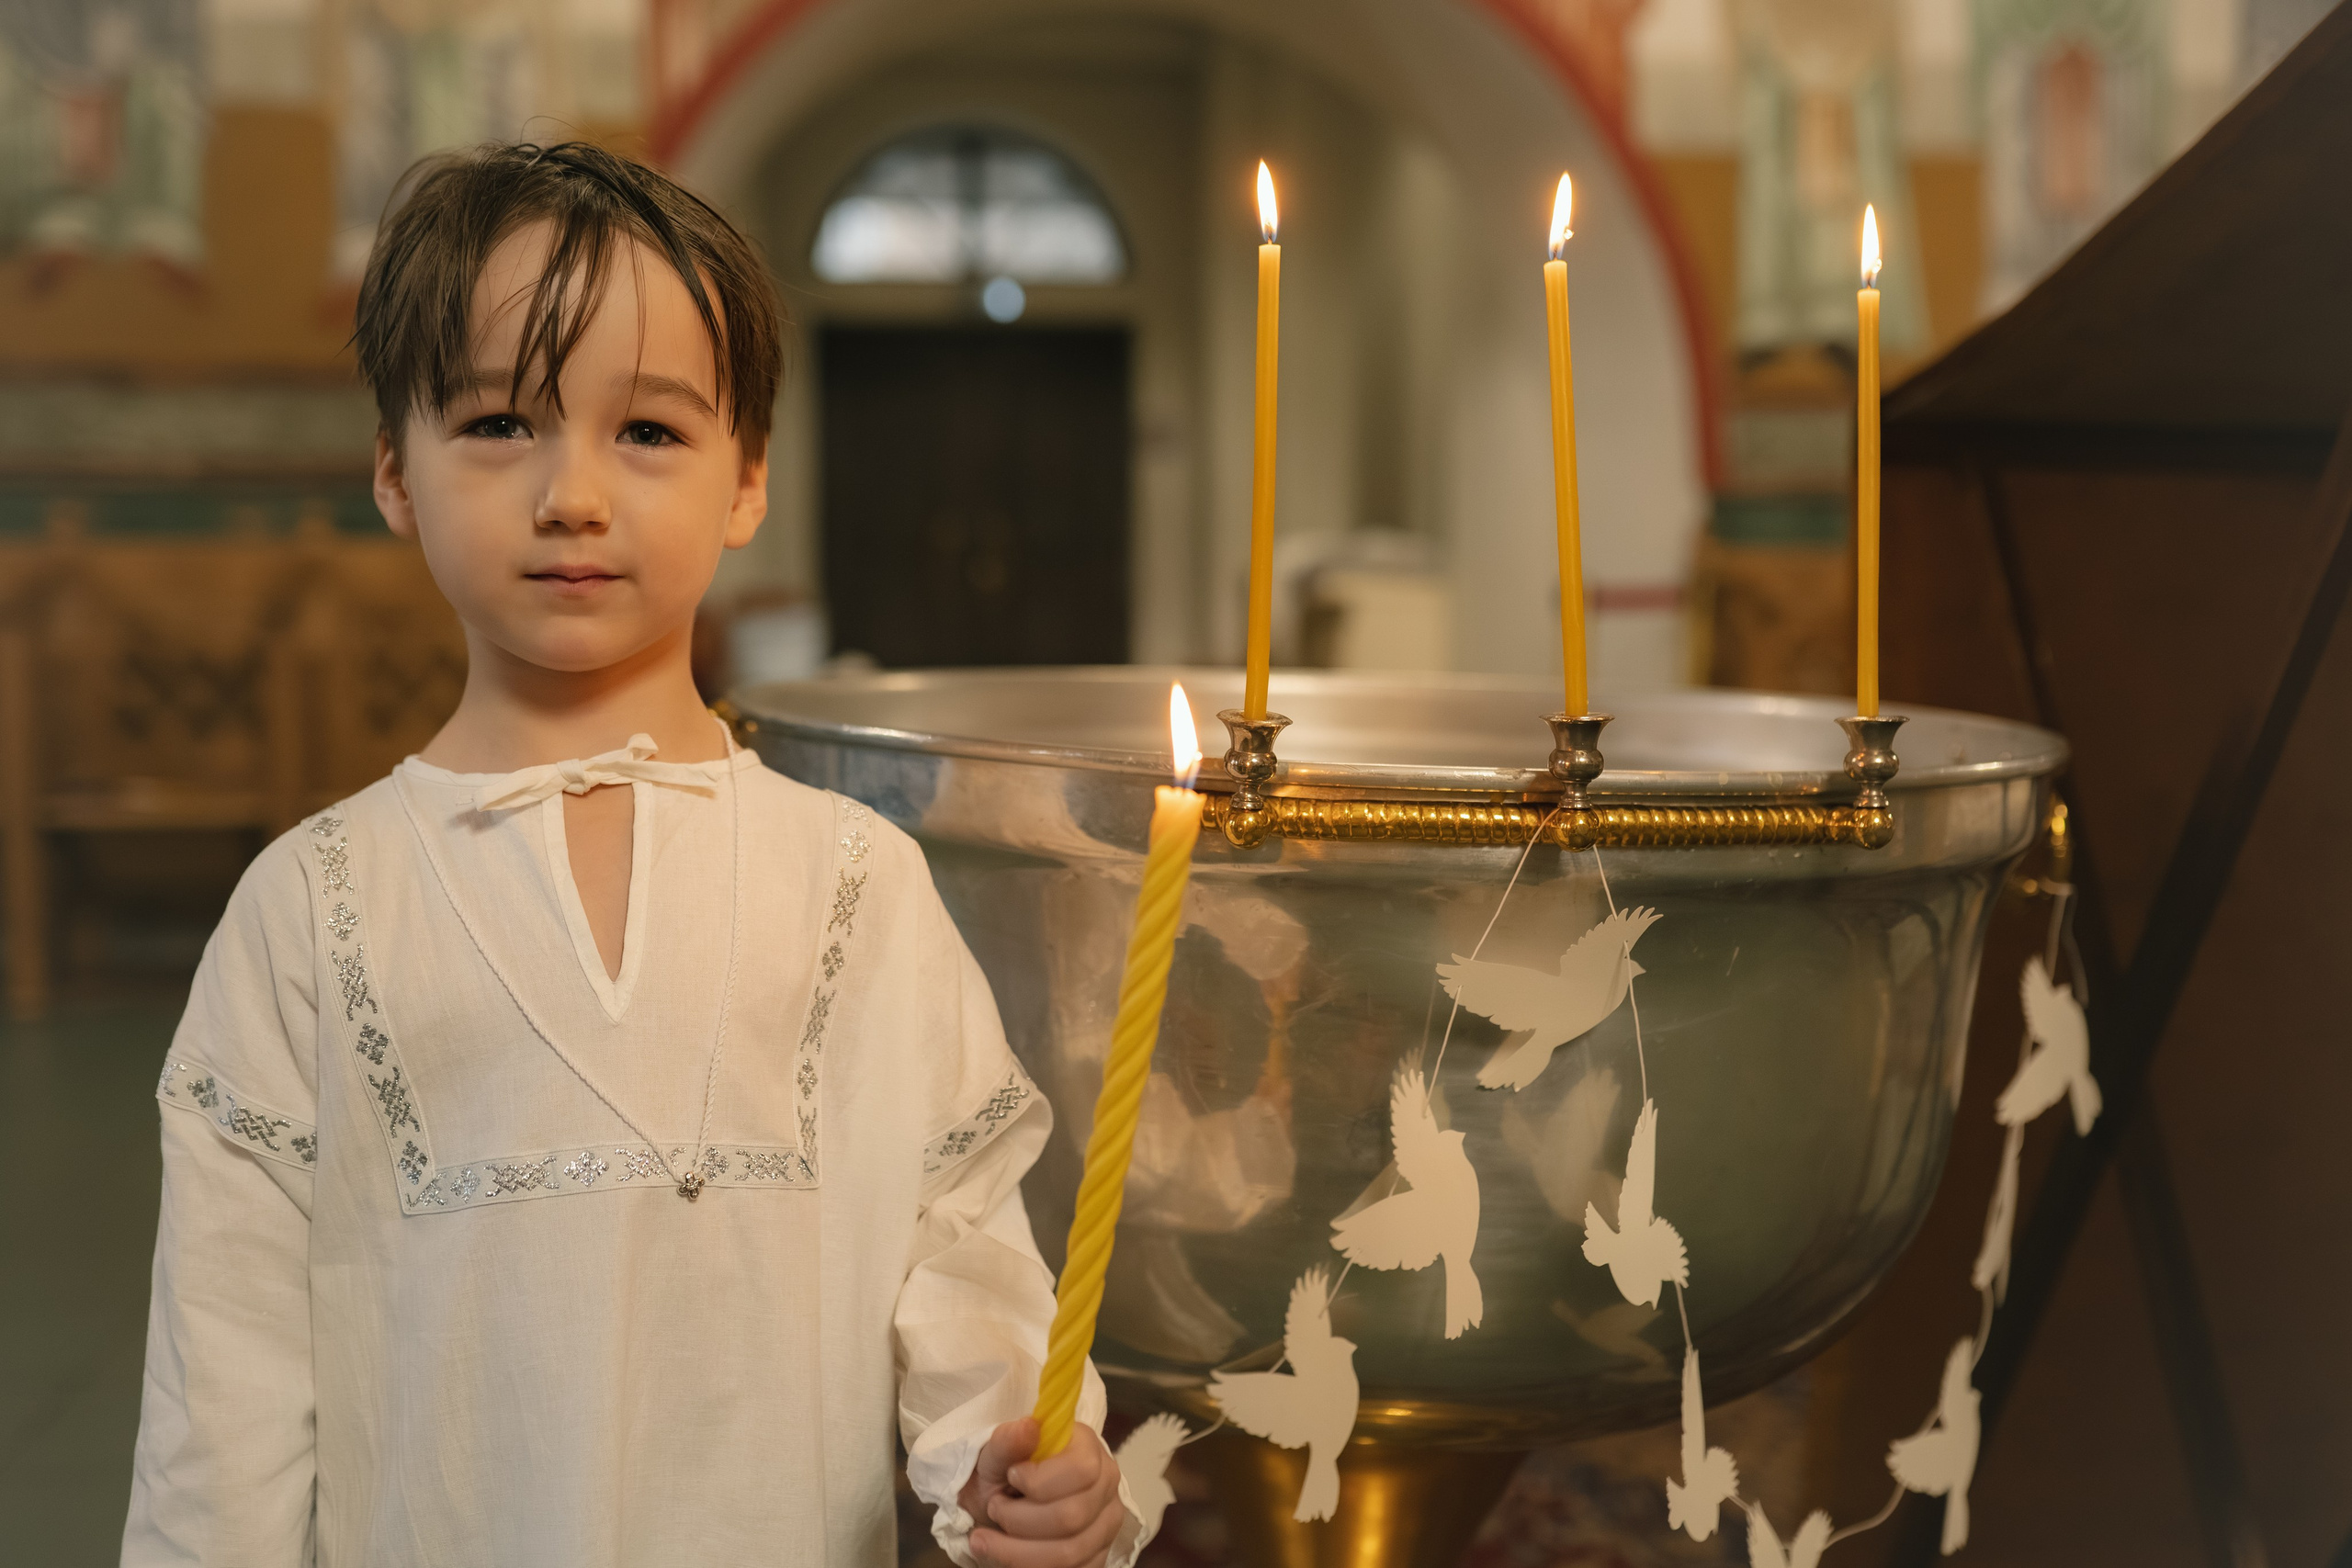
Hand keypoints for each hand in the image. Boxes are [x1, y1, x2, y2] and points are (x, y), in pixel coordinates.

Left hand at [957, 1416, 1126, 1567]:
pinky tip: (1006, 1556)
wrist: (999, 1506)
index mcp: (1088, 1449)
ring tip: (987, 1538)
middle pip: (1072, 1516)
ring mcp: (1106, 1525)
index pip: (1082, 1470)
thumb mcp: (994, 1455)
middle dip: (1019, 1519)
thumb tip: (1028, 1427)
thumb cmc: (1002, 1475)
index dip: (1040, 1481)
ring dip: (1016, 1550)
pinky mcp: (1098, 1557)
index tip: (1011, 1477)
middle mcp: (1107, 1486)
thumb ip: (1007, 1441)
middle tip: (995, 1508)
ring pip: (1068, 1553)